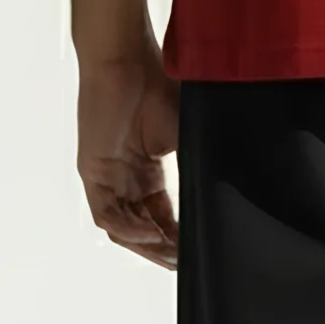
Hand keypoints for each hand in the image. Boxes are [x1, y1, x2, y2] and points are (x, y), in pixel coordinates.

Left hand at [76, 41, 179, 269]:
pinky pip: (108, 214)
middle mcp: (125, 178)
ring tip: (173, 257)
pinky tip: (152, 234)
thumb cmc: (158, 84)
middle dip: (165, 250)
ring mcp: (107, 177)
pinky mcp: (93, 172)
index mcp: (147, 170)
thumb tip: (231, 184)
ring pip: (124, 228)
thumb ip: (201, 160)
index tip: (199, 253)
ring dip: (148, 246)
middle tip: (188, 264)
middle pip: (143, 229)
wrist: (126, 59)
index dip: (179, 237)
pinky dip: (130, 229)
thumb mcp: (187, 131)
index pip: (163, 216)